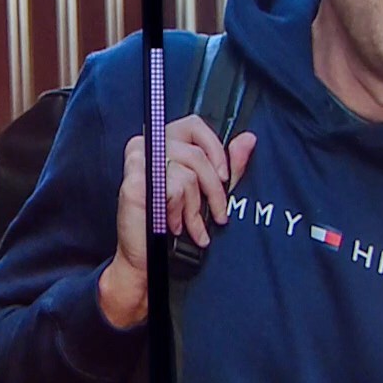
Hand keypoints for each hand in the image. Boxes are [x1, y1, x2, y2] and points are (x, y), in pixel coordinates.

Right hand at [101, 116, 257, 327]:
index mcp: (162, 143)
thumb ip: (226, 167)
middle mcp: (146, 147)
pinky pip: (174, 189)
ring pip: (188, 175)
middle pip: (196, 153)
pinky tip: (174, 225)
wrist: (143, 258)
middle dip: (214, 189)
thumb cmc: (168, 223)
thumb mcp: (204, 192)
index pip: (194, 125)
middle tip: (219, 213)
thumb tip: (248, 140)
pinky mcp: (134, 181)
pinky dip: (179, 212)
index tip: (225, 176)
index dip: (215, 148)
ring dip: (195, 208)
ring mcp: (138, 163)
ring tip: (192, 226)